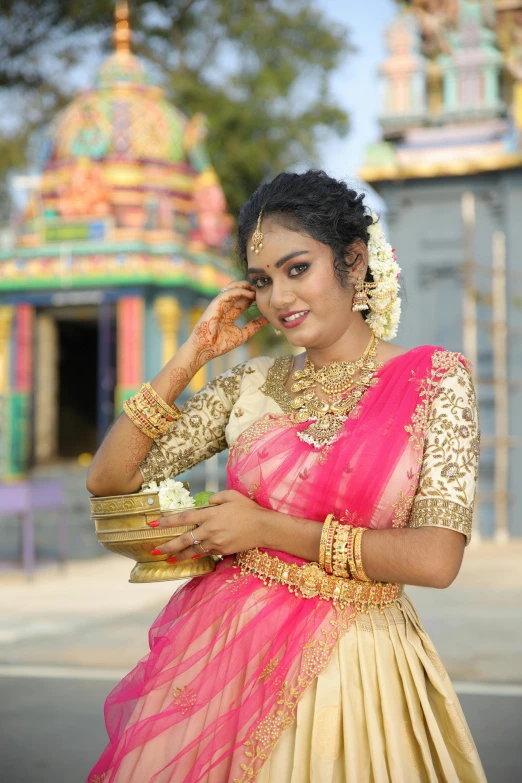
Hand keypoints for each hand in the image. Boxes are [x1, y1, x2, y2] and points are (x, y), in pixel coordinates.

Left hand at [149, 490, 264, 561]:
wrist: (264, 528)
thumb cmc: (249, 509)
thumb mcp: (232, 496)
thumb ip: (216, 498)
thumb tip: (205, 503)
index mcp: (210, 514)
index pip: (184, 518)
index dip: (167, 521)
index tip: (153, 524)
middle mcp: (210, 530)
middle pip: (184, 540)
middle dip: (168, 546)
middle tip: (154, 551)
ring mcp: (216, 542)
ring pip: (193, 550)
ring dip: (181, 555)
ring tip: (170, 558)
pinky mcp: (223, 550)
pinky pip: (206, 552)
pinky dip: (198, 554)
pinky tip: (191, 556)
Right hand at [186, 281, 267, 372]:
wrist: (206, 349)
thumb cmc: (221, 344)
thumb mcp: (243, 334)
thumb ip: (254, 326)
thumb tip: (268, 320)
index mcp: (230, 314)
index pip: (243, 301)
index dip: (254, 298)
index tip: (265, 298)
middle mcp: (225, 307)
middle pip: (239, 292)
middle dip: (251, 289)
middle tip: (262, 289)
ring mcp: (220, 304)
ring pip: (233, 288)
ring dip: (245, 286)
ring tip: (256, 288)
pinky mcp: (216, 303)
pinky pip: (229, 293)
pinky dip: (240, 291)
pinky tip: (250, 294)